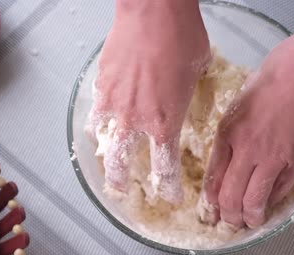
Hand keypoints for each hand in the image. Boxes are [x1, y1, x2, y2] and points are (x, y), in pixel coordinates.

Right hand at [87, 1, 209, 203]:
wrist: (153, 10)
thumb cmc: (182, 37)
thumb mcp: (198, 72)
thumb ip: (192, 92)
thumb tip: (190, 92)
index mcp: (165, 122)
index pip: (164, 168)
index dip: (166, 187)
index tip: (169, 196)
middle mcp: (135, 120)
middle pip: (120, 165)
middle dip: (119, 183)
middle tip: (120, 190)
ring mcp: (113, 103)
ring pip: (101, 139)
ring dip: (103, 151)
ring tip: (105, 154)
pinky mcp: (100, 84)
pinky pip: (95, 110)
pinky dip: (98, 119)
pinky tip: (102, 118)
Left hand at [199, 33, 293, 227]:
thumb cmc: (275, 78)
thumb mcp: (240, 103)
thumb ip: (233, 133)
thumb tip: (230, 158)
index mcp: (228, 133)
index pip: (212, 178)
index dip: (211, 201)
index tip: (211, 211)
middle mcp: (246, 149)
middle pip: (231, 196)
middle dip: (229, 216)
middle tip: (230, 222)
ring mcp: (273, 157)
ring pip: (255, 200)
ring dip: (251, 217)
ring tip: (251, 222)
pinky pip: (281, 190)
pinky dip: (274, 201)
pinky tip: (271, 204)